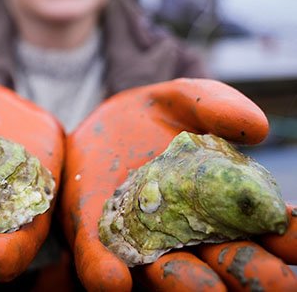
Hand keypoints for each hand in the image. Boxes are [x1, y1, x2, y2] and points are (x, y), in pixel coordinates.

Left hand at [60, 77, 296, 290]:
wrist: (103, 121)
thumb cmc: (155, 115)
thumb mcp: (185, 99)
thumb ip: (217, 106)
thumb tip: (257, 127)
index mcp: (221, 204)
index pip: (263, 228)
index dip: (287, 236)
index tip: (296, 235)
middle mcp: (188, 233)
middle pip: (224, 263)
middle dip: (248, 273)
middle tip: (275, 281)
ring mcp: (141, 240)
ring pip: (168, 274)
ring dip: (185, 284)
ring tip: (204, 288)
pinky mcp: (96, 237)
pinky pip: (99, 262)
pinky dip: (107, 273)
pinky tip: (116, 280)